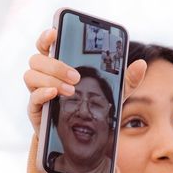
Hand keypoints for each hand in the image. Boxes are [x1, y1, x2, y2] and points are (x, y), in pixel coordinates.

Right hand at [24, 28, 146, 135]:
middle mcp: (44, 76)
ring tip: (70, 90)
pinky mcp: (36, 110)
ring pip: (31, 75)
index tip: (55, 33)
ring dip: (50, 79)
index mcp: (59, 64)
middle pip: (37, 59)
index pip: (46, 45)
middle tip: (76, 76)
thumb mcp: (113, 93)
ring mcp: (38, 92)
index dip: (46, 37)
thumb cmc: (93, 108)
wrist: (82, 138)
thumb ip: (126, 79)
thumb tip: (141, 64)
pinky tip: (55, 94)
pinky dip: (43, 93)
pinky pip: (32, 97)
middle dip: (56, 65)